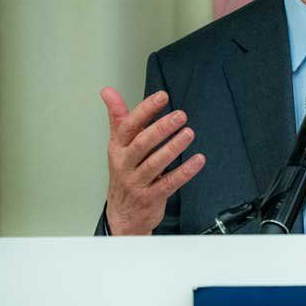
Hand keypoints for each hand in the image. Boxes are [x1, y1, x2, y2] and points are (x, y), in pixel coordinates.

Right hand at [100, 87, 204, 234]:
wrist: (122, 214)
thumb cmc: (124, 174)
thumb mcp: (118, 145)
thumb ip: (118, 118)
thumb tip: (108, 91)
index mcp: (118, 148)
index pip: (128, 125)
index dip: (145, 110)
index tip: (162, 97)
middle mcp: (125, 163)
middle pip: (141, 143)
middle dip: (161, 128)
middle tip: (180, 115)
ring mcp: (137, 181)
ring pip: (154, 163)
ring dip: (173, 147)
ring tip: (189, 133)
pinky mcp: (151, 197)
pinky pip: (169, 183)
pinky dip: (185, 171)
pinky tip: (198, 160)